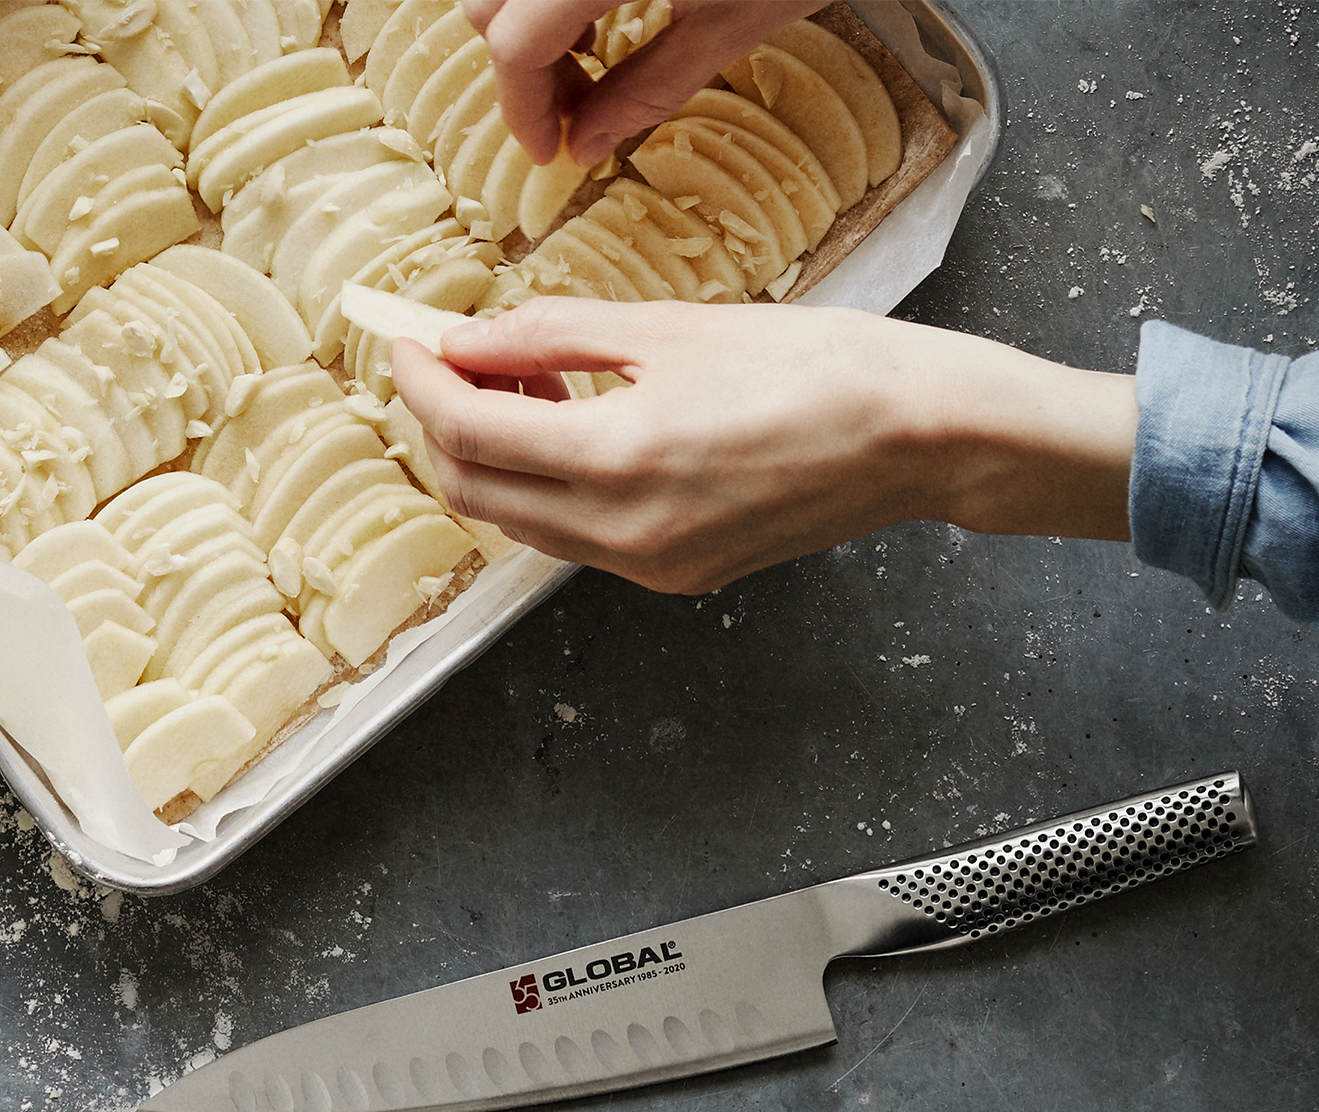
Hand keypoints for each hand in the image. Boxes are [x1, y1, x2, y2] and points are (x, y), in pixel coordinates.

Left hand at [390, 298, 1139, 594]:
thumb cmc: (816, 367)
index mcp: (621, 458)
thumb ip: (554, 335)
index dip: (421, 383)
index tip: (405, 342)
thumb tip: (468, 340)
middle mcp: (624, 531)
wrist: (912, 438)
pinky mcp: (670, 577)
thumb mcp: (671, 327)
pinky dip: (548, 484)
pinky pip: (573, 537)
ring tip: (524, 382)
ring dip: (495, 456)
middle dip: (442, 426)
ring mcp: (646, 567)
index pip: (469, 431)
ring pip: (520, 521)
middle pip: (477, 491)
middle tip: (449, 360)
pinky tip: (575, 427)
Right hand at [459, 0, 816, 165]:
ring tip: (589, 52)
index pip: (515, 46)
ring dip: (528, 21)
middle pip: (489, 5)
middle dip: (522, 67)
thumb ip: (645, 89)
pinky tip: (596, 3)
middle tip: (574, 109)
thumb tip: (586, 146)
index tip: (550, 150)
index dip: (524, 110)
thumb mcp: (730, 25)